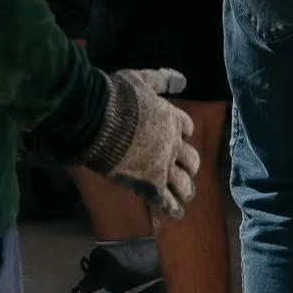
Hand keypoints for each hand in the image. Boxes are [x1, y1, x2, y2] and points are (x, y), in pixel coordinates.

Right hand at [84, 65, 197, 223]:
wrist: (99, 120)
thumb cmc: (117, 97)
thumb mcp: (140, 80)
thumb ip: (162, 79)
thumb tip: (184, 80)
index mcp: (172, 118)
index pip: (187, 128)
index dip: (182, 134)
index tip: (177, 137)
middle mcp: (173, 144)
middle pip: (192, 159)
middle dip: (189, 165)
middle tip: (183, 170)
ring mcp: (163, 166)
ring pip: (185, 184)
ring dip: (185, 190)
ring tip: (184, 195)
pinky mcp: (150, 185)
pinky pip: (168, 202)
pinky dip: (173, 209)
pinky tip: (175, 213)